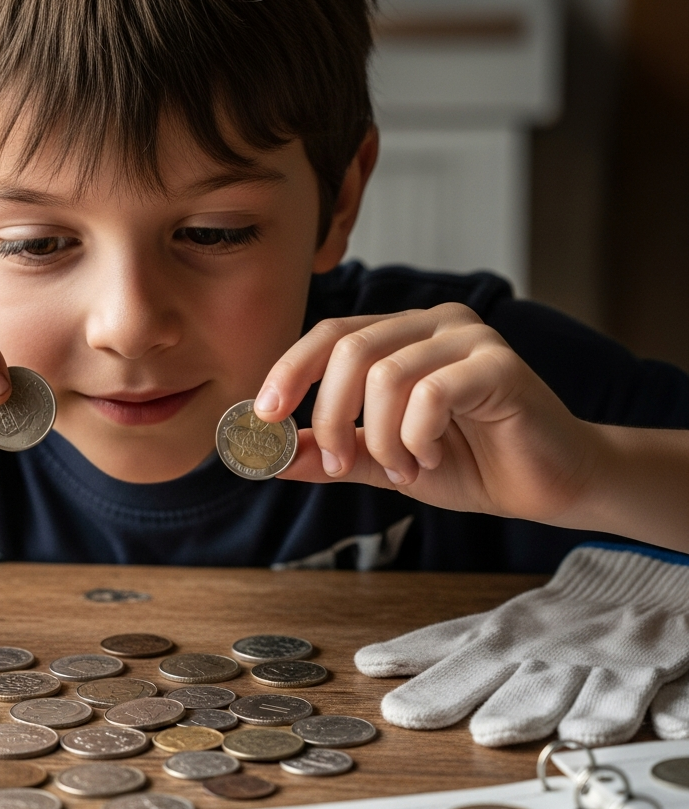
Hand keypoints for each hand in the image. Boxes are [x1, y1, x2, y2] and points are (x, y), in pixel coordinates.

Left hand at [253, 303, 596, 523]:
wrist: (544, 485)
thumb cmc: (467, 464)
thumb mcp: (382, 462)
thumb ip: (331, 452)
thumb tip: (269, 456)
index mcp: (401, 336)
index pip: (330, 334)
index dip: (290, 370)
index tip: (264, 416)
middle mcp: (433, 324)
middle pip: (350, 349)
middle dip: (331, 415)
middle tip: (340, 464)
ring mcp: (470, 338)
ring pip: (387, 374)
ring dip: (382, 438)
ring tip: (404, 469)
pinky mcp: (500, 366)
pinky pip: (432, 393)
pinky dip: (417, 437)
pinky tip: (430, 459)